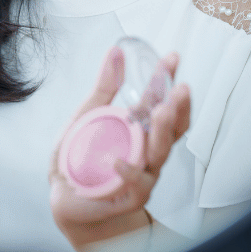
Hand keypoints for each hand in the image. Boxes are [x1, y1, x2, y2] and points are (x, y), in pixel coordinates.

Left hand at [49, 46, 190, 251]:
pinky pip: (136, 185)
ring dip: (162, 133)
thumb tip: (116, 50)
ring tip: (161, 112)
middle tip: (180, 88)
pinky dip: (129, 172)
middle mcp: (147, 150)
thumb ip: (105, 86)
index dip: (167, 80)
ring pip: (160, 154)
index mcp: (139, 128)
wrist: (70, 201)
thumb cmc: (83, 157)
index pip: (160, 101)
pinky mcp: (129, 197)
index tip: (172, 57)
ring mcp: (142, 174)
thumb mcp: (89, 115)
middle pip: (171, 129)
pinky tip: (118, 162)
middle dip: (177, 108)